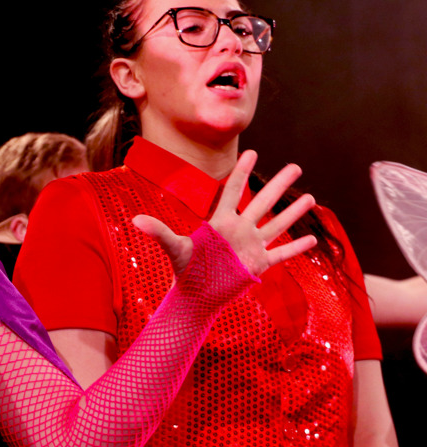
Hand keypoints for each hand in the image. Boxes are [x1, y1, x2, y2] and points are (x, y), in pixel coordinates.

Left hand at [134, 150, 316, 275]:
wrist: (196, 296)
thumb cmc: (184, 270)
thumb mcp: (174, 248)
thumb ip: (160, 232)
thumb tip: (135, 220)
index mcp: (221, 222)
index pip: (233, 190)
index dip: (242, 171)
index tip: (252, 151)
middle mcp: (239, 230)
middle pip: (262, 202)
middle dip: (278, 185)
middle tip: (296, 166)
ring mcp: (251, 246)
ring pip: (276, 225)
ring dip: (293, 212)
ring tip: (310, 197)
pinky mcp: (259, 264)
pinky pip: (282, 254)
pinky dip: (296, 248)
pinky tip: (312, 240)